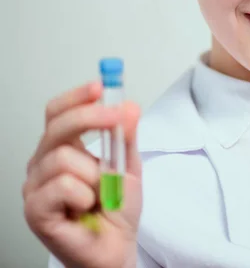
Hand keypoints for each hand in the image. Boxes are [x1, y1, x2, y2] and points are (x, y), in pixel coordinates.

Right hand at [23, 82, 142, 267]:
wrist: (116, 248)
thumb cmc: (116, 210)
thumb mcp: (128, 166)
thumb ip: (126, 137)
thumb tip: (129, 106)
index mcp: (63, 149)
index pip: (58, 113)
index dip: (76, 97)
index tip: (100, 86)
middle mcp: (44, 163)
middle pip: (56, 126)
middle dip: (90, 117)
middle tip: (116, 118)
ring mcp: (36, 186)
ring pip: (64, 158)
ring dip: (95, 174)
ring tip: (100, 194)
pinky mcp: (35, 209)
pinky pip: (62, 185)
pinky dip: (85, 194)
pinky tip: (86, 207)